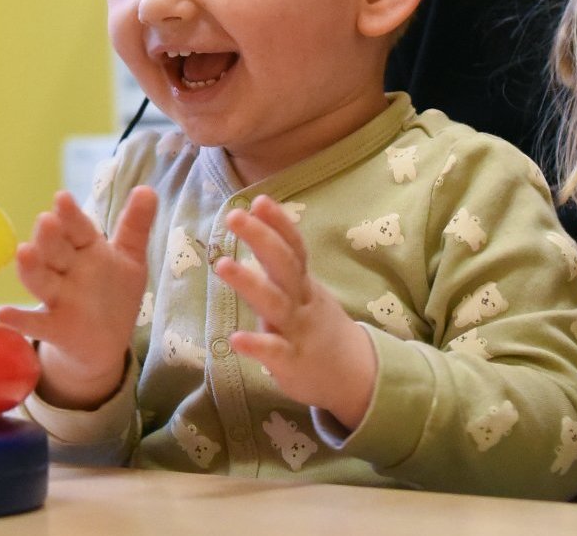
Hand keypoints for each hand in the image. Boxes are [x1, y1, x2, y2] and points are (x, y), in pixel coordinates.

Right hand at [0, 186, 158, 409]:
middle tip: (46, 220)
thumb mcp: (130, 256)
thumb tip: (147, 188)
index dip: (70, 215)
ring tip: (23, 252)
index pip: (78, 229)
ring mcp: (58, 298)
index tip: (62, 197)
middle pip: (55, 251)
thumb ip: (135, 224)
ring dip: (31, 268)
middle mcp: (67, 270)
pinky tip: (1, 314)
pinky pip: (35, 324)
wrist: (104, 341)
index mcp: (87, 249)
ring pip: (41, 281)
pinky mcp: (54, 328)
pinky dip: (18, 319)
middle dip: (50, 237)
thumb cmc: (113, 291)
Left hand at [213, 195, 377, 429]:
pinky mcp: (292, 362)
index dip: (278, 223)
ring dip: (249, 283)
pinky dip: (256, 344)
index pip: (294, 247)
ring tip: (222, 265)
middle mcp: (302, 301)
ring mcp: (299, 331)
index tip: (259, 199)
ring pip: (275, 303)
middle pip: (284, 265)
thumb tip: (259, 234)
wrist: (355, 376)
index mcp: (304, 284)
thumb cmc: (319, 329)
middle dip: (261, 238)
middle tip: (234, 216)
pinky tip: (234, 339)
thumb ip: (285, 268)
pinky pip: (274, 351)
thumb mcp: (307, 293)